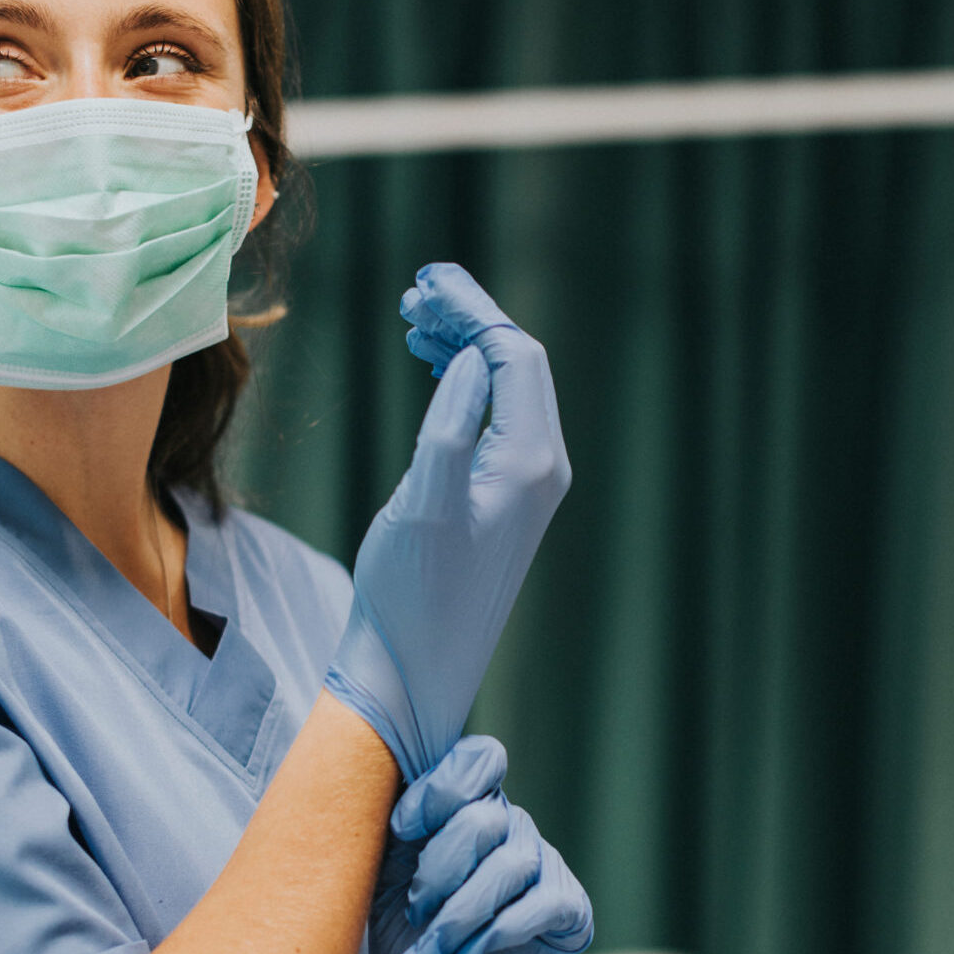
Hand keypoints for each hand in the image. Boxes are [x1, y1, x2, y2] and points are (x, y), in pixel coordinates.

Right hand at [323, 264, 570, 781]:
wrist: (414, 670)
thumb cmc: (410, 595)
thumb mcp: (422, 504)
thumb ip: (450, 425)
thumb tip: (470, 360)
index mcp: (530, 462)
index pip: (515, 355)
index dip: (472, 310)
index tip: (424, 283)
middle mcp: (542, 469)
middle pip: (518, 363)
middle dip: (469, 320)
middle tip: (413, 294)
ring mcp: (528, 486)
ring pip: (507, 388)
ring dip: (465, 347)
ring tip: (413, 322)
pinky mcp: (505, 501)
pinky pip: (496, 418)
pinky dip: (465, 383)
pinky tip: (431, 371)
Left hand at [365, 737, 591, 953]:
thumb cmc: (407, 937)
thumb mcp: (386, 879)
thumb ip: (396, 834)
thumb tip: (388, 798)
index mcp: (468, 806)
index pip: (477, 760)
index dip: (439, 789)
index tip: (401, 830)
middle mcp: (511, 826)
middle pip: (484, 818)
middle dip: (439, 869)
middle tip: (414, 913)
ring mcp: (544, 865)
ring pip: (509, 866)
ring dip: (459, 914)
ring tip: (431, 952)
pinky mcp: (568, 908)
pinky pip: (541, 904)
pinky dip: (495, 934)